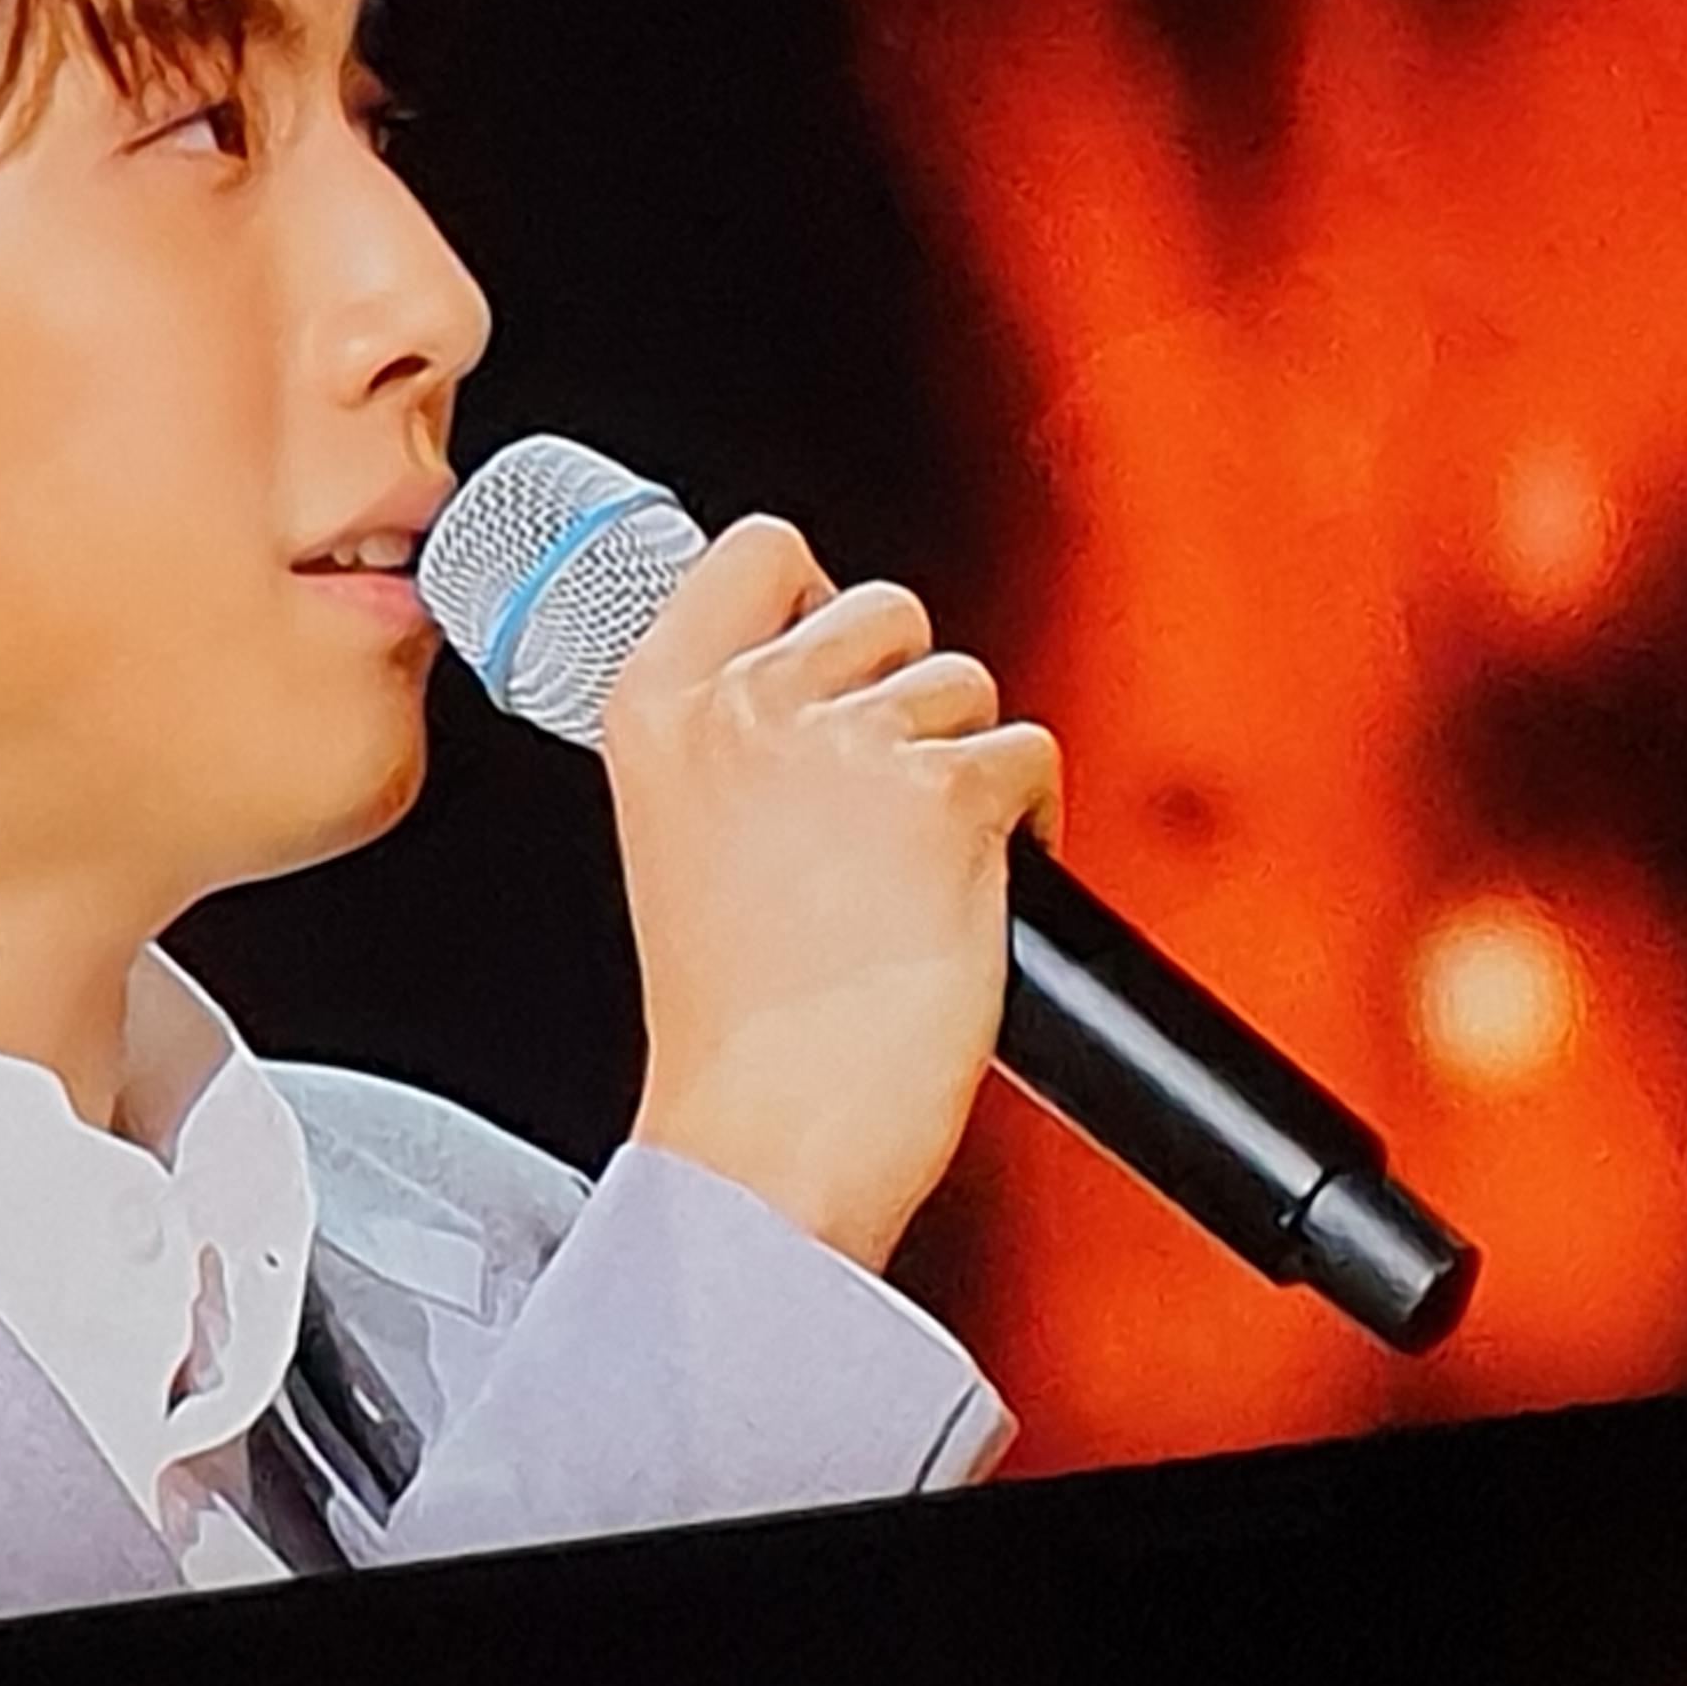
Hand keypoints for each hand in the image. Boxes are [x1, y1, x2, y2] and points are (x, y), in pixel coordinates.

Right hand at [601, 516, 1062, 1273]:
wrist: (768, 1136)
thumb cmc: (730, 1019)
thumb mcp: (676, 833)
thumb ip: (728, 736)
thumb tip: (820, 670)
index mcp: (656, 706)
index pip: (758, 549)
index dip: (815, 594)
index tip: (832, 658)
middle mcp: (747, 704)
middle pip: (883, 605)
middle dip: (906, 692)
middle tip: (882, 804)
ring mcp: (847, 744)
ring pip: (965, 683)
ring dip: (967, 763)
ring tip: (921, 864)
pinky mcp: (945, 798)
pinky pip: (1029, 755)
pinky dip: (1029, 821)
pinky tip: (980, 891)